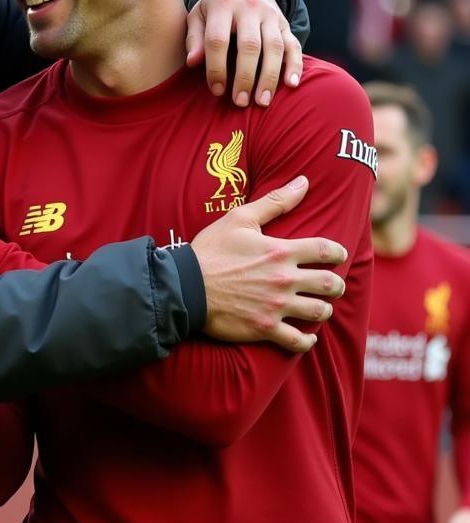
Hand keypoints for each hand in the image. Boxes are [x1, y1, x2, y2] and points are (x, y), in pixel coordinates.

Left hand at [185, 0, 302, 107]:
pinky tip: (291, 85)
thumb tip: (192, 62)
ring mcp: (271, 15)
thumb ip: (194, 38)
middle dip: (245, 76)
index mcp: (222, 4)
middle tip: (240, 102)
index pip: (218, 39)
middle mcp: (249, 7)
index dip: (216, 67)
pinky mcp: (285, 24)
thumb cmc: (214, 9)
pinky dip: (295, 65)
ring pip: (274, 47)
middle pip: (249, 45)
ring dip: (269, 77)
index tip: (216, 90)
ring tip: (262, 101)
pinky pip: (294, 45)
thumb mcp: (198, 16)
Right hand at [191, 176, 344, 352]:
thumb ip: (275, 201)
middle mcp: (284, 280)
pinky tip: (306, 337)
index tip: (337, 255)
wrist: (185, 286)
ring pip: (319, 312)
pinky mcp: (265, 328)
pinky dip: (306, 340)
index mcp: (280, 251)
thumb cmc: (210, 250)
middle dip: (336, 284)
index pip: (325, 250)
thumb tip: (303, 181)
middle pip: (330, 284)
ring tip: (319, 307)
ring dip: (323, 309)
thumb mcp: (239, 218)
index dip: (337, 252)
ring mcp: (276, 306)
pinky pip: (297, 340)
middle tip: (333, 285)